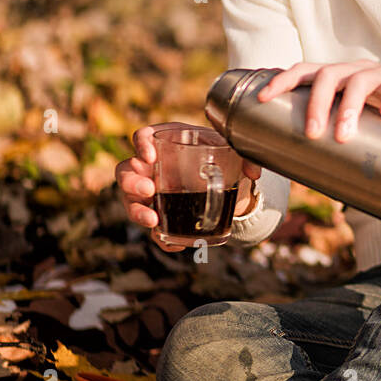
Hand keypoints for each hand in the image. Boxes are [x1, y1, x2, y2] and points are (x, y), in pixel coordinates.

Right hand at [115, 122, 263, 251]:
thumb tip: (254, 171)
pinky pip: (152, 228)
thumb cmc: (221, 154)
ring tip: (153, 221)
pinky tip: (174, 244)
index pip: (143, 136)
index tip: (151, 156)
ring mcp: (150, 191)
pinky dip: (160, 238)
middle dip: (132, 182)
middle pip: (126, 171)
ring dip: (137, 212)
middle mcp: (151, 166)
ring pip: (131, 201)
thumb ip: (245, 156)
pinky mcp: (158, 213)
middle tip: (149, 189)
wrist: (225, 177)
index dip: (141, 144)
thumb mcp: (232, 150)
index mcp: (167, 141)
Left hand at [254, 60, 380, 142]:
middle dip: (317, 103)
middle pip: (330, 75)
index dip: (283, 80)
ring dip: (349, 106)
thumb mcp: (352, 124)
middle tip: (312, 133)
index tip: (263, 99)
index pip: (305, 70)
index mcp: (338, 78)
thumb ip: (329, 138)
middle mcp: (357, 70)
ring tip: (344, 134)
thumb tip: (295, 174)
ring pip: (362, 80)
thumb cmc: (380, 118)